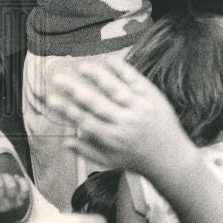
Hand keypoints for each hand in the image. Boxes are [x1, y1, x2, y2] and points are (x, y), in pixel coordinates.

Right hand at [43, 57, 193, 175]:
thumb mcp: (110, 162)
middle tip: (58, 78)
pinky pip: (135, 81)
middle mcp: (124, 123)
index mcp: (111, 138)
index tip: (51, 98)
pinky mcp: (153, 98)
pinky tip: (109, 60)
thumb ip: (86, 150)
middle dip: (74, 90)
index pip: (84, 120)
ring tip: (81, 67)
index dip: (66, 109)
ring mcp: (140, 109)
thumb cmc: (137, 160)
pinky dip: (122, 70)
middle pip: (95, 103)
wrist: (171, 159)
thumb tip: (64, 141)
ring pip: (115, 89)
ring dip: (97, 76)